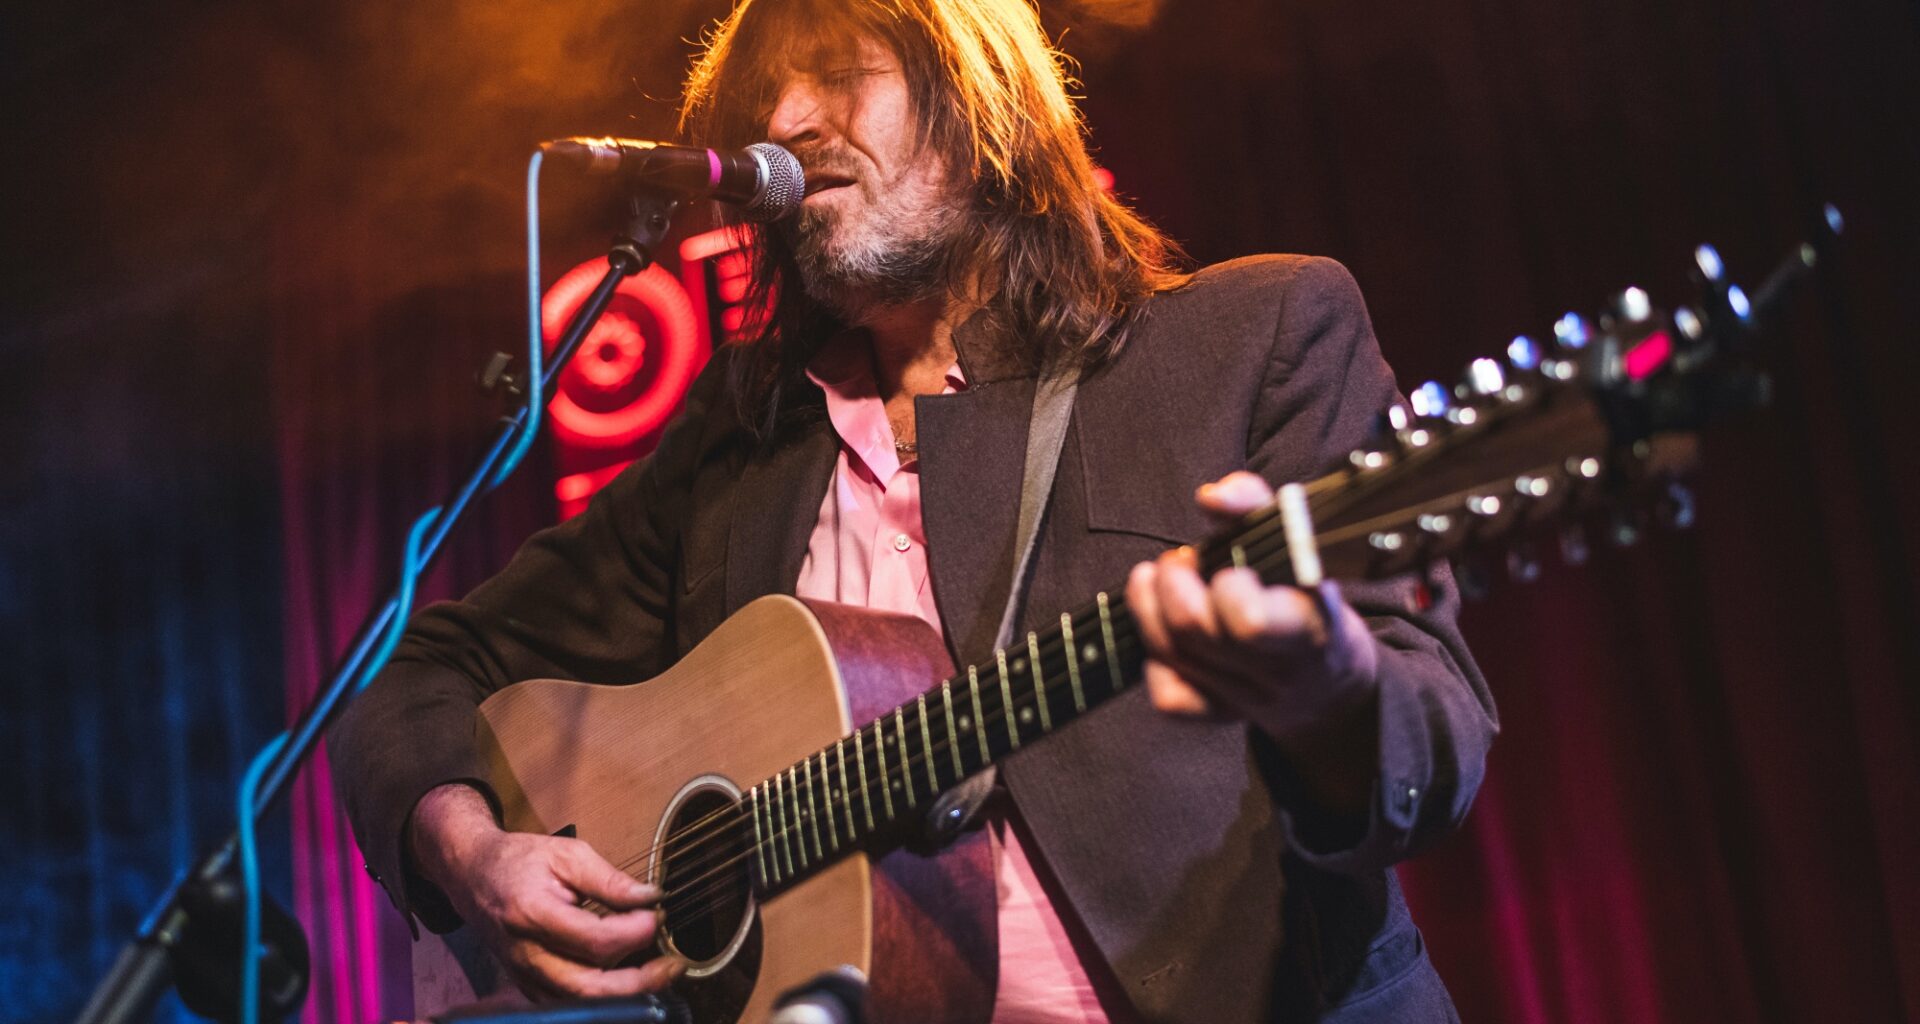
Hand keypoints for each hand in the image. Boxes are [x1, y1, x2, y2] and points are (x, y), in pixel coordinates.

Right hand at [410, 784, 684, 1001]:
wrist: (472, 875)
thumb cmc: (520, 860)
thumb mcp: (567, 854)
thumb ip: (609, 880)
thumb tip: (651, 899)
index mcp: (532, 913)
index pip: (593, 940)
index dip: (633, 933)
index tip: (658, 916)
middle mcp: (525, 953)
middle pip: (588, 988)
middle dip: (638, 982)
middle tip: (674, 964)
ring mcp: (524, 975)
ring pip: (580, 1003)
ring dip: (626, 994)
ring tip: (660, 974)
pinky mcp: (527, 986)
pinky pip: (569, 1005)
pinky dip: (604, 999)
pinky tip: (630, 979)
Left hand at [1125, 471, 1379, 742]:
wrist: (1330, 681)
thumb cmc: (1305, 594)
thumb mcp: (1297, 542)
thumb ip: (1254, 504)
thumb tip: (1210, 497)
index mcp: (1306, 625)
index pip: (1250, 621)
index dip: (1225, 585)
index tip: (1229, 565)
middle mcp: (1275, 671)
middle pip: (1193, 630)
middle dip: (1172, 582)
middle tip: (1180, 561)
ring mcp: (1245, 700)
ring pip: (1171, 655)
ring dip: (1149, 606)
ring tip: (1161, 580)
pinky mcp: (1218, 717)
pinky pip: (1169, 699)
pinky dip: (1155, 660)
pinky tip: (1165, 633)